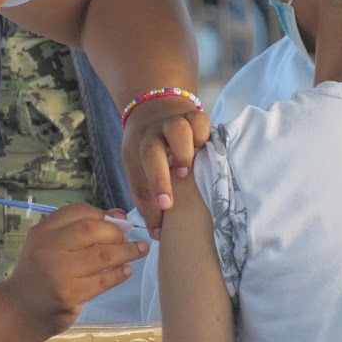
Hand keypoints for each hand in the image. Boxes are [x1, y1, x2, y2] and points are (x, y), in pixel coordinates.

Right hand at [4, 203, 148, 336]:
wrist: (19, 311)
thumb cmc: (40, 273)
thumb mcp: (49, 245)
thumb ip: (78, 230)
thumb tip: (119, 215)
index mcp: (42, 231)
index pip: (77, 211)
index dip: (102, 214)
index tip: (119, 220)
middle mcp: (48, 248)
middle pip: (91, 229)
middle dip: (117, 232)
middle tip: (129, 238)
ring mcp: (58, 272)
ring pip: (103, 255)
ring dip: (127, 251)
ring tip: (140, 250)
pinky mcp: (69, 295)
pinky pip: (103, 280)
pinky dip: (119, 274)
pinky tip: (126, 270)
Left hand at [121, 96, 211, 237]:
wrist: (152, 107)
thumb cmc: (148, 150)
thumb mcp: (138, 168)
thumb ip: (147, 198)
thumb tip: (158, 234)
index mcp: (135, 151)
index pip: (138, 182)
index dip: (148, 206)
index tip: (159, 226)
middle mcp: (151, 136)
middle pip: (151, 152)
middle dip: (159, 178)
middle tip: (168, 202)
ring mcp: (172, 123)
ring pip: (176, 129)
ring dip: (182, 151)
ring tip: (188, 170)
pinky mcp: (193, 116)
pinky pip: (200, 120)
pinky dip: (203, 133)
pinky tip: (206, 148)